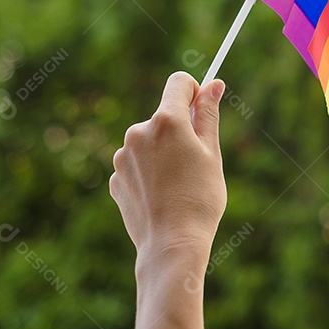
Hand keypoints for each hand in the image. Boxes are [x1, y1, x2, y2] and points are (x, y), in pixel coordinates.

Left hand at [109, 71, 225, 328]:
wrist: (171, 245)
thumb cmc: (200, 197)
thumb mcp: (212, 153)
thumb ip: (208, 114)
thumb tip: (213, 83)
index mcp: (166, 121)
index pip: (178, 83)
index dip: (193, 91)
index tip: (202, 108)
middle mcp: (138, 132)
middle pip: (164, 115)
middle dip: (180, 129)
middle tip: (196, 162)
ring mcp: (122, 156)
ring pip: (149, 141)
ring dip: (163, 152)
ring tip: (178, 183)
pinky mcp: (115, 178)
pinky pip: (137, 164)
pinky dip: (150, 172)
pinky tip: (162, 195)